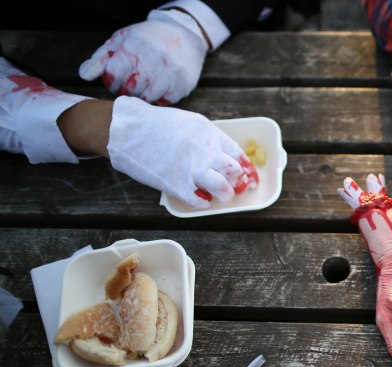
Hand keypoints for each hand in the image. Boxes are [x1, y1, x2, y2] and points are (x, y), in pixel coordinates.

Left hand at [79, 9, 208, 104]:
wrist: (184, 34)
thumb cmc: (147, 39)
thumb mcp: (122, 40)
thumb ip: (101, 58)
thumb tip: (84, 76)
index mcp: (132, 50)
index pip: (113, 77)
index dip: (112, 81)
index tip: (117, 78)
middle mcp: (150, 63)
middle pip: (128, 91)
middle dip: (125, 89)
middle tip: (130, 83)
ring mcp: (168, 76)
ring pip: (146, 99)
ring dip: (142, 95)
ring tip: (144, 85)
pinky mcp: (181, 86)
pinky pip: (163, 102)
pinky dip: (158, 98)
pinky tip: (159, 87)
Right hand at [107, 96, 257, 207]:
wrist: (126, 130)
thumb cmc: (155, 125)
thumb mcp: (189, 123)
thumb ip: (207, 139)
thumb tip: (220, 155)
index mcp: (209, 133)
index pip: (238, 154)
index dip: (246, 168)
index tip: (249, 177)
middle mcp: (204, 151)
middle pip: (234, 172)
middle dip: (237, 181)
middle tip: (233, 186)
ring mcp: (191, 169)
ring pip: (223, 188)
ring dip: (224, 194)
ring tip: (220, 194)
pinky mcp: (176, 185)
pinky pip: (200, 202)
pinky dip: (204, 202)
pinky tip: (201, 199)